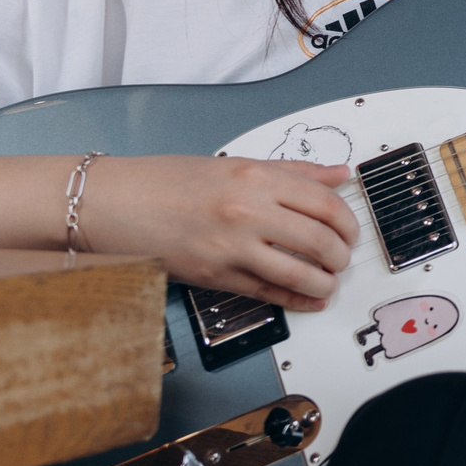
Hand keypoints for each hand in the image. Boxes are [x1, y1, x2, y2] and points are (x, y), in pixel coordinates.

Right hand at [86, 156, 360, 311]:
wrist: (115, 202)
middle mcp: (247, 210)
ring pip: (299, 272)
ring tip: (328, 282)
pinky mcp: (214, 276)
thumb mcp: (234, 165)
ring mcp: (231, 246)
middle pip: (319, 239)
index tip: (350, 231)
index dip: (348, 222)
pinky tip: (309, 300)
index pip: (325, 202)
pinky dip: (297, 300)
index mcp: (255, 177)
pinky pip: (268, 293)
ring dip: (324, 283)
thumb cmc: (169, 181)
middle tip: (342, 259)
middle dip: (340, 256)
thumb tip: (338, 175)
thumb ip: (292, 172)